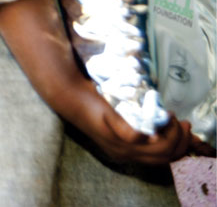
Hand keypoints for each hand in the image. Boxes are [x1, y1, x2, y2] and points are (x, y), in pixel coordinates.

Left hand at [60, 74, 192, 164]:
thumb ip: (134, 122)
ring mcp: (118, 144)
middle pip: (164, 158)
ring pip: (159, 150)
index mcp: (123, 152)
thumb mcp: (116, 117)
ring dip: (172, 135)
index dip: (177, 147)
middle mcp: (122, 153)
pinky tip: (159, 116)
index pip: (160, 160)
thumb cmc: (92, 101)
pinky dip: (157, 130)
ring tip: (171, 117)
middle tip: (182, 124)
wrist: (68, 94)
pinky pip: (143, 139)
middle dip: (180, 142)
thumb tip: (157, 119)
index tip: (184, 130)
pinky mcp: (115, 131)